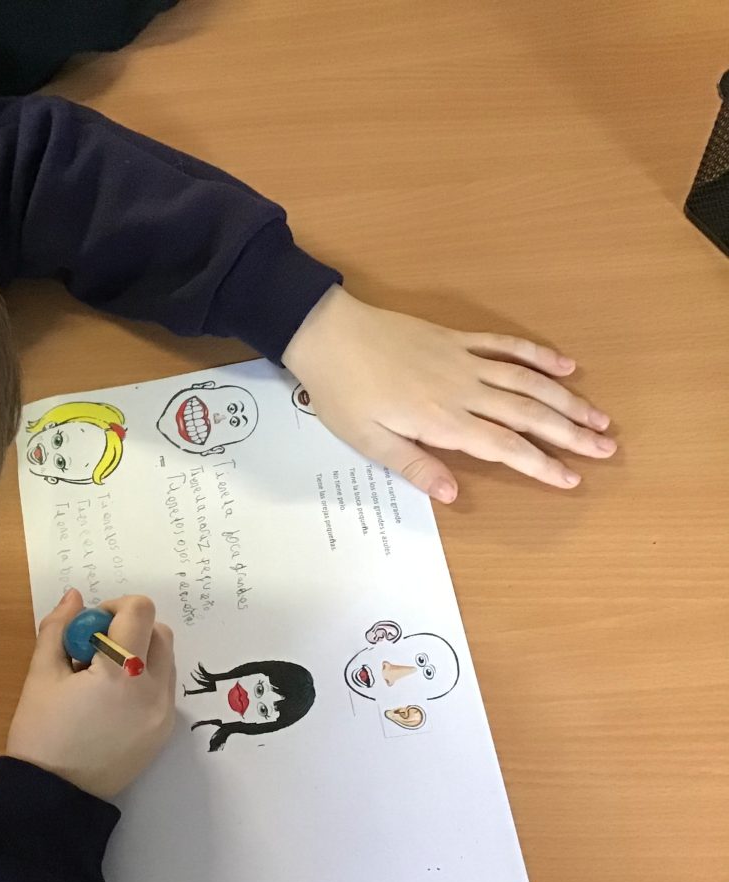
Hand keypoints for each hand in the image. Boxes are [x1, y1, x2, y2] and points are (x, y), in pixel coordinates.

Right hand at [7, 590, 175, 798]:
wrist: (54, 798)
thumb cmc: (41, 735)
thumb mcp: (40, 675)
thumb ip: (58, 629)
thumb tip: (74, 598)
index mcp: (121, 673)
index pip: (140, 611)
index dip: (114, 607)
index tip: (90, 628)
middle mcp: (153, 690)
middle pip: (159, 632)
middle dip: (130, 629)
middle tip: (93, 650)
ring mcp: (164, 714)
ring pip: (165, 659)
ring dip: (139, 653)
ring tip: (101, 677)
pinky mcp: (164, 732)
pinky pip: (163, 688)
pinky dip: (144, 680)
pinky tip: (111, 700)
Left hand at [280, 285, 615, 502]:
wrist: (327, 334)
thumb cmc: (341, 393)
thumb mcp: (368, 442)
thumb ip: (414, 466)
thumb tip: (454, 494)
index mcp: (443, 421)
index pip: (505, 447)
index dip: (541, 464)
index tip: (571, 478)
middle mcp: (463, 390)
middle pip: (528, 414)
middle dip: (570, 433)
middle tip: (607, 447)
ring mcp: (463, 360)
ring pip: (527, 381)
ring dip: (566, 398)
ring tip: (598, 415)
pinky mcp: (455, 338)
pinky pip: (505, 345)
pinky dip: (537, 355)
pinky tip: (563, 365)